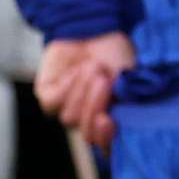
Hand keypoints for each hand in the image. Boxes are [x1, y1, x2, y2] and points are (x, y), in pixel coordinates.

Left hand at [37, 32, 137, 147]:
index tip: (108, 119)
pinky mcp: (47, 97)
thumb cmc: (119, 57)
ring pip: (70, 117)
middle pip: (87, 134)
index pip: (106, 148)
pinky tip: (76, 71)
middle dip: (95, 106)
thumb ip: (128, 103)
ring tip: (94, 68)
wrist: (97, 30)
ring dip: (82, 91)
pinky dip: (67, 85)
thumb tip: (118, 119)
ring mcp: (67, 111)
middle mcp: (88, 121)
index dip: (106, 140)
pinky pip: (53, 103)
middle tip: (104, 79)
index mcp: (111, 123)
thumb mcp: (131, 81)